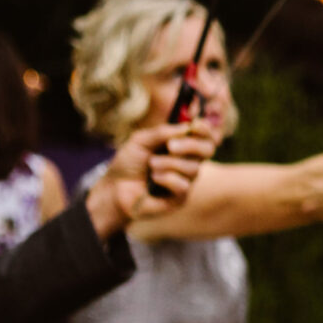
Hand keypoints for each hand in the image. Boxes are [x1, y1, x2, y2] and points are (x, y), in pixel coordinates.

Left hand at [91, 121, 217, 232]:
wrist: (114, 188)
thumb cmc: (128, 163)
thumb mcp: (141, 140)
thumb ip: (162, 132)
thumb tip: (187, 127)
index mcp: (182, 144)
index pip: (204, 135)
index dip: (205, 129)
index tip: (195, 125)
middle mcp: (188, 161)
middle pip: (208, 149)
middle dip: (191, 145)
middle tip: (170, 146)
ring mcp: (186, 179)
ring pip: (193, 168)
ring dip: (169, 164)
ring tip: (151, 165)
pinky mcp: (180, 197)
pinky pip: (183, 185)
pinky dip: (167, 179)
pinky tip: (153, 180)